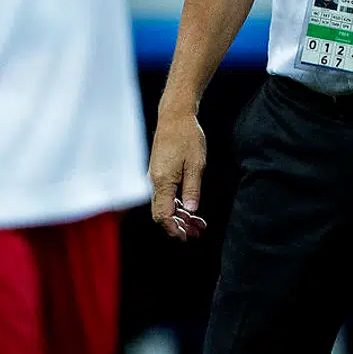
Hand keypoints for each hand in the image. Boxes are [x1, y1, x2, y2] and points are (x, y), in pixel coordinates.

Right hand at [149, 108, 208, 240]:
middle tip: (196, 232)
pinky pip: (165, 194)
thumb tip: (192, 210)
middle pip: (162, 212)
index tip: (186, 236)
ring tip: (197, 223)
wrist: (174, 117)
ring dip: (179, 215)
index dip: (174, 228)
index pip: (164, 214)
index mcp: (163, 181)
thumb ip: (192, 189)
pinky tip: (190, 207)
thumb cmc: (187, 137)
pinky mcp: (159, 172)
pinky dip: (177, 203)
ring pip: (164, 204)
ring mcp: (155, 177)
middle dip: (178, 225)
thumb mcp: (196, 164)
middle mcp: (155, 181)